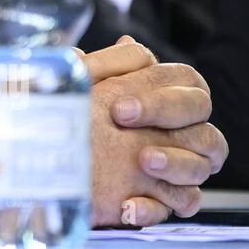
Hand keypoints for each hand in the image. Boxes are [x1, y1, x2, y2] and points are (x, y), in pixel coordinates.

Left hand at [79, 36, 228, 226]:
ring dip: (175, 163)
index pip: (188, 83)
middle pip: (203, 120)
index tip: (119, 104)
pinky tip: (128, 205)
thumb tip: (125, 42)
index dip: (161, 92)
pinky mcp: (164, 200)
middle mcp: (179, 132)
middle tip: (122, 118)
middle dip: (167, 117)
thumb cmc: (68, 115)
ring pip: (204, 165)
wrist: (44, 163)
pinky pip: (181, 206)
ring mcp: (178, 168)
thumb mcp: (78, 88)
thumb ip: (102, 65)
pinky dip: (155, 207)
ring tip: (142, 160)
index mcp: (165, 96)